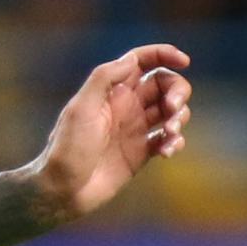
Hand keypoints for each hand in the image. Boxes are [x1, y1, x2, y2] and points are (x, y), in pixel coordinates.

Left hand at [33, 44, 191, 222]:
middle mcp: (126, 106)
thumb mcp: (81, 108)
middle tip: (171, 108)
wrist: (61, 190)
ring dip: (180, 117)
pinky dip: (175, 142)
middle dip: (178, 90)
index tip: (184, 61)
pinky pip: (169, 139)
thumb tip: (131, 60)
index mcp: (112, 91)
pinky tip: (166, 151)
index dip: (164, 55)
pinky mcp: (141, 152)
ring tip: (170, 132)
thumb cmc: (67, 148)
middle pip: (165, 84)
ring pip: (172, 111)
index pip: (143, 61)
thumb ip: (104, 78)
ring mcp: (135, 129)